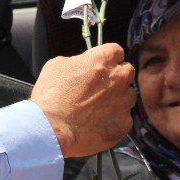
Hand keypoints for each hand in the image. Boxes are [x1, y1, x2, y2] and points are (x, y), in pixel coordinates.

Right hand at [31, 43, 136, 157]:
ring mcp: (124, 101)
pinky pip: (123, 118)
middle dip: (116, 78)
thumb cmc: (51, 96)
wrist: (51, 128)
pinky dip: (113, 120)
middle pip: (127, 72)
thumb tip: (83, 65)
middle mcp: (119, 78)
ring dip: (117, 99)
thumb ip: (77, 61)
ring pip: (128, 96)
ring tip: (97, 109)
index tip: (102, 66)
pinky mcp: (124, 123)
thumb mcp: (57, 66)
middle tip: (100, 88)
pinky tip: (97, 123)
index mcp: (103, 59)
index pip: (116, 51)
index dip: (108, 59)